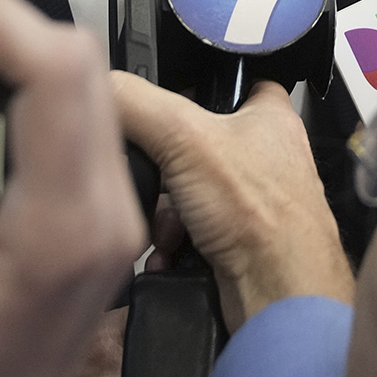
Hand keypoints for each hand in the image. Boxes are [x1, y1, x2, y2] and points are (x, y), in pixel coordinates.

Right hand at [108, 74, 351, 333]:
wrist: (278, 296)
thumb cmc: (263, 215)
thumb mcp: (184, 138)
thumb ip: (135, 103)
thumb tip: (97, 87)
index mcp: (268, 116)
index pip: (227, 80)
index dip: (191, 86)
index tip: (160, 101)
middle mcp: (262, 156)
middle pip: (189, 145)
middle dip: (162, 169)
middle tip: (158, 177)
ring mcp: (250, 202)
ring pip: (183, 193)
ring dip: (162, 214)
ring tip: (167, 226)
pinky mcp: (236, 241)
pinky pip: (187, 232)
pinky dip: (171, 243)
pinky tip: (170, 253)